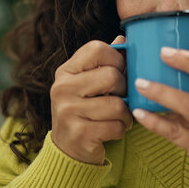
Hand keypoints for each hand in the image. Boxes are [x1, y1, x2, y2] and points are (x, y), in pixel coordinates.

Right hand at [50, 36, 132, 164]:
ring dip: (126, 114)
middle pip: (112, 76)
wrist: (68, 149)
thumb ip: (107, 61)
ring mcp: (67, 112)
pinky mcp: (78, 134)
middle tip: (121, 99)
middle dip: (125, 90)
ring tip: (119, 117)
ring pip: (117, 105)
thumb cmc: (86, 109)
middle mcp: (62, 88)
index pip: (98, 49)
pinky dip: (121, 129)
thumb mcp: (91, 82)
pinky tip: (112, 130)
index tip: (119, 72)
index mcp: (66, 71)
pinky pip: (116, 126)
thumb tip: (124, 39)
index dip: (117, 59)